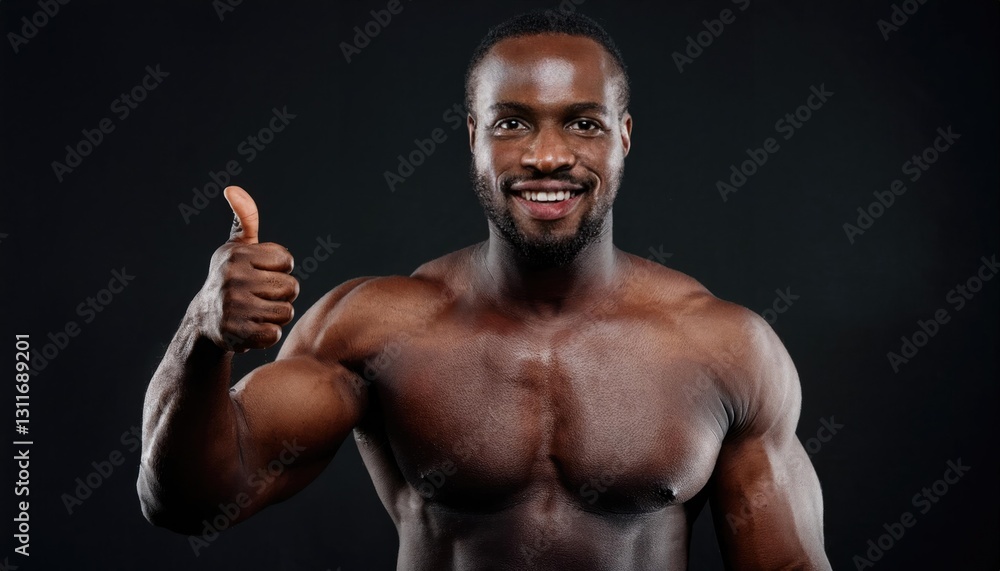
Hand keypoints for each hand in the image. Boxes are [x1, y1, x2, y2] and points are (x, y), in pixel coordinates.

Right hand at [196, 186, 297, 351]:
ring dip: (276, 315)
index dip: (279, 269)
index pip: (287, 260)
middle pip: (291, 287)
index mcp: (236, 254)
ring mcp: (233, 306)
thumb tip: (233, 189)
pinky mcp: (235, 333)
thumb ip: (245, 219)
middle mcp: (232, 277)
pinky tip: (251, 327)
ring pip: (286, 311)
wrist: (205, 320)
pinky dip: (267, 334)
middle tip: (260, 296)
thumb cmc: (231, 278)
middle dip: (281, 294)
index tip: (261, 273)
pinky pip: (274, 334)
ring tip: (256, 311)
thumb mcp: (237, 247)